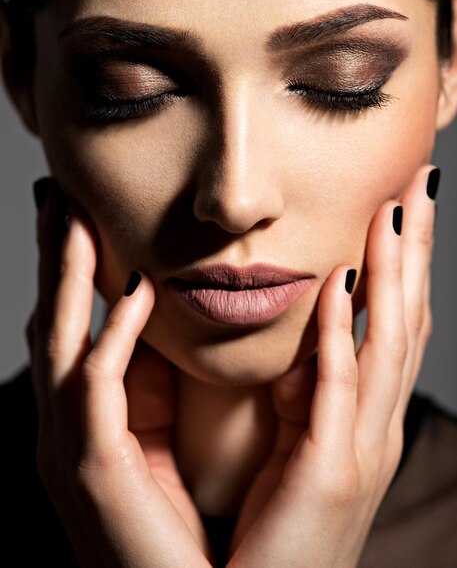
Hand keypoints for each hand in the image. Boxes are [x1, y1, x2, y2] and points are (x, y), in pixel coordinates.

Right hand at [26, 177, 211, 567]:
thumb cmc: (177, 529)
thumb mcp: (161, 444)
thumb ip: (156, 388)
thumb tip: (166, 329)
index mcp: (91, 421)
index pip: (77, 328)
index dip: (74, 272)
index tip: (83, 218)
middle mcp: (69, 427)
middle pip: (57, 323)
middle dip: (55, 260)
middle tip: (58, 197)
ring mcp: (72, 447)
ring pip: (62, 342)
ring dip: (67, 278)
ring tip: (71, 217)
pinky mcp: (94, 469)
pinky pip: (98, 388)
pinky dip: (111, 335)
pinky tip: (135, 290)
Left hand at [227, 164, 437, 566]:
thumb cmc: (280, 521)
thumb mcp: (301, 440)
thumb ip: (311, 385)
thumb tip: (314, 333)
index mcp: (367, 416)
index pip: (392, 321)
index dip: (402, 260)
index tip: (400, 202)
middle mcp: (378, 424)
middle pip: (405, 318)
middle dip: (415, 247)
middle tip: (419, 181)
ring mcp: (363, 446)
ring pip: (388, 343)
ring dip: (393, 273)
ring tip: (396, 210)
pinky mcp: (333, 470)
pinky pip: (342, 389)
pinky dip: (347, 333)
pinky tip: (346, 284)